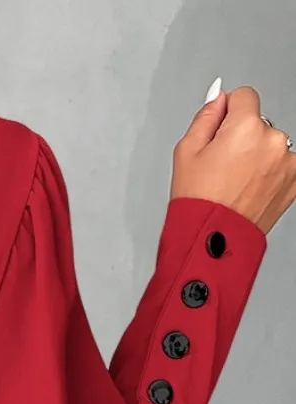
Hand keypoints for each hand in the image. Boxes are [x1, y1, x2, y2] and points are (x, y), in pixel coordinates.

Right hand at [171, 84, 295, 233]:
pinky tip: (251, 191)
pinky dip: (270, 175)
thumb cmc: (198, 201)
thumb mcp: (186, 151)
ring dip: (258, 157)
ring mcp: (288, 162)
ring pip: (271, 145)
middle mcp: (273, 140)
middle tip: (223, 167)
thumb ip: (206, 116)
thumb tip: (219, 96)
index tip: (219, 135)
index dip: (227, 113)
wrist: (212, 240)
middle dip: (243, 138)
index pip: (244, 96)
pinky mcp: (295, 181)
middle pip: (259, 123)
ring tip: (236, 184)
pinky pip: (283, 166)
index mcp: (246, 127)